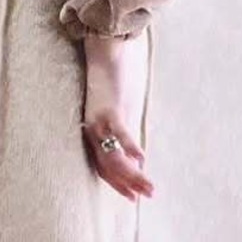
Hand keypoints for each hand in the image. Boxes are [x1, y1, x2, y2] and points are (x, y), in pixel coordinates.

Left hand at [81, 35, 153, 201]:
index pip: (103, 164)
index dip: (117, 182)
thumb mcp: (120, 102)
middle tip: (143, 198)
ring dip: (132, 175)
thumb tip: (136, 141)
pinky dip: (131, 148)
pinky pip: (120, 133)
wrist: (106, 43)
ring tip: (148, 188)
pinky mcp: (109, 107)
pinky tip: (141, 159)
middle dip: (126, 184)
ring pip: (112, 156)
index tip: (131, 196)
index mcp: (94, 128)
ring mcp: (100, 119)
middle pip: (107, 166)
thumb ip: (124, 120)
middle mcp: (93, 128)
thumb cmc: (115, 69)